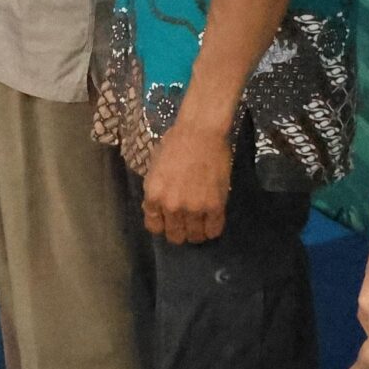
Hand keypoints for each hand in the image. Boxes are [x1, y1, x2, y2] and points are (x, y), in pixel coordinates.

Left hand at [141, 119, 231, 243]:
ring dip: (196, 232)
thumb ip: (155, 190)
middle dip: (179, 232)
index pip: (154, 227)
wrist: (201, 132)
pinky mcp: (215, 206)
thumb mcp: (154, 168)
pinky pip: (213, 230)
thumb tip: (156, 207)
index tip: (168, 220)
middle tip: (186, 223)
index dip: (162, 224)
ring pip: (194, 236)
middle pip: (174, 236)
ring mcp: (194, 208)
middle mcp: (171, 206)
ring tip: (200, 223)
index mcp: (153, 196)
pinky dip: (212, 229)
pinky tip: (212, 222)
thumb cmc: (175, 143)